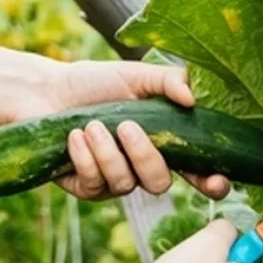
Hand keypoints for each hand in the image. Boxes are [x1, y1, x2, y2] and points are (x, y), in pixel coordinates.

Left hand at [31, 60, 231, 201]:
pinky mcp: (86, 187)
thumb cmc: (95, 83)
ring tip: (91, 125)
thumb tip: (192, 99)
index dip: (211, 182)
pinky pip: (94, 185)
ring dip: (107, 153)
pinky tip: (74, 136)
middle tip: (126, 126)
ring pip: (125, 185)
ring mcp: (114, 179)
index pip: (197, 170)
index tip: (216, 181)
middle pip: (160, 183)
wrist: (47, 91)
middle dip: (144, 157)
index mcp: (163, 141)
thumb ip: (169, 81)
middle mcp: (141, 166)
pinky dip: (85, 158)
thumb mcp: (136, 76)